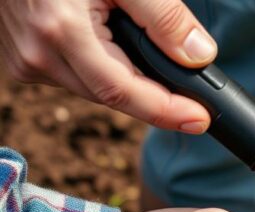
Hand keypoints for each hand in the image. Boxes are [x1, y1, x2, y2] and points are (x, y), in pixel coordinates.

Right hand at [0, 0, 216, 132]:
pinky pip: (76, 76)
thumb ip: (163, 16)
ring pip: (93, 89)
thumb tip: (199, 56)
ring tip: (161, 76)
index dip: (165, 111)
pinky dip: (104, 71)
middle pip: (110, 96)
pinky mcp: (23, 57)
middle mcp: (37, 52)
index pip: (121, 90)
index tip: (199, 120)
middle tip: (195, 106)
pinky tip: (120, 56)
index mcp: (59, 29)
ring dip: (129, 85)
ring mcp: (25, 58)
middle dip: (155, 103)